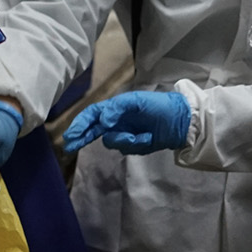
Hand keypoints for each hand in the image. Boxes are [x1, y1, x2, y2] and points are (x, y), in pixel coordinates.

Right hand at [62, 90, 191, 156]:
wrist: (180, 121)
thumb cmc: (158, 106)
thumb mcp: (137, 102)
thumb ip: (117, 109)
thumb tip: (102, 122)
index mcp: (114, 108)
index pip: (92, 115)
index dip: (80, 124)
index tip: (72, 135)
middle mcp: (116, 121)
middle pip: (93, 130)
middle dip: (82, 137)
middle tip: (71, 146)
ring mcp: (124, 134)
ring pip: (112, 142)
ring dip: (124, 140)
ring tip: (141, 137)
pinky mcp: (134, 146)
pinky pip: (126, 149)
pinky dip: (137, 145)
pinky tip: (148, 138)